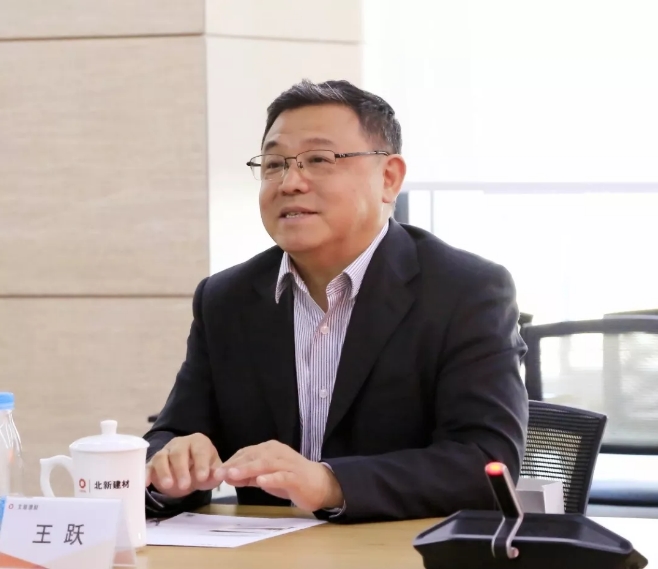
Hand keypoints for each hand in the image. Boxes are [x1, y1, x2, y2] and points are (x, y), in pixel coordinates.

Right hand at [145, 433, 222, 498]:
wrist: (189, 472)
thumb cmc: (203, 469)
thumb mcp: (213, 472)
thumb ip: (217, 473)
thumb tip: (219, 475)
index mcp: (198, 442)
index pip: (200, 450)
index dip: (201, 463)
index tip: (202, 478)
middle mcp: (180, 443)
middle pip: (178, 453)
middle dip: (181, 469)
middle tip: (185, 486)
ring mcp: (165, 452)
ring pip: (161, 457)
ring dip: (164, 472)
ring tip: (168, 486)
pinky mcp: (153, 463)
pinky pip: (148, 466)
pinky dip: (146, 474)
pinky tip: (146, 483)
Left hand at [217, 440, 342, 511]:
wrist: (319, 484)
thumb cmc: (290, 479)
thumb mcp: (266, 477)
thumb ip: (248, 476)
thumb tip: (227, 476)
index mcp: (270, 450)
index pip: (247, 453)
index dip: (232, 461)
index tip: (216, 470)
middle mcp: (278, 453)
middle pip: (254, 457)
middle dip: (236, 465)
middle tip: (220, 473)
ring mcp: (288, 464)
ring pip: (266, 464)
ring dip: (248, 469)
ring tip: (233, 475)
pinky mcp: (296, 477)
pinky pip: (283, 476)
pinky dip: (272, 478)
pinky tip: (261, 482)